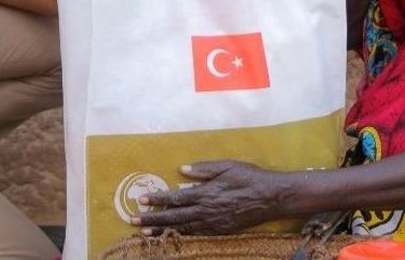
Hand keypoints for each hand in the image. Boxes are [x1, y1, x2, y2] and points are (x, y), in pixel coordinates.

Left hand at [133, 161, 286, 235]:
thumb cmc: (249, 177)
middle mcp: (206, 210)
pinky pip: (196, 236)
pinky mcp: (220, 231)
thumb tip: (182, 169)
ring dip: (162, 231)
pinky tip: (171, 238)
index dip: (158, 199)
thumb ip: (204, 169)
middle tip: (134, 221)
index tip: (142, 200)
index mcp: (206, 193)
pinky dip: (181, 237)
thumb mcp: (227, 166)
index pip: (176, 197)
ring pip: (182, 229)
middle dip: (152, 220)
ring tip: (144, 234)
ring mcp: (213, 223)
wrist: (270, 197)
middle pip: (174, 217)